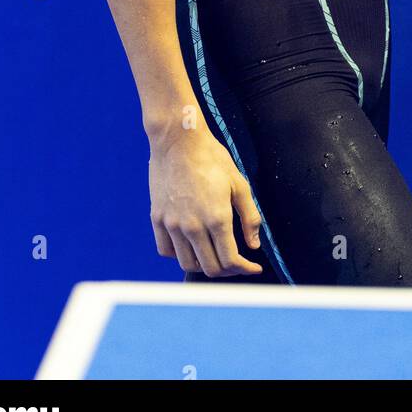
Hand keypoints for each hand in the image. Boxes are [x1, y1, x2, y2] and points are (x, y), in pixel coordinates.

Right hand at [148, 127, 264, 277]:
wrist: (178, 140)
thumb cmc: (211, 158)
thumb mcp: (239, 183)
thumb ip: (249, 217)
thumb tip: (254, 245)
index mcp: (217, 218)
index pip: (230, 261)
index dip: (244, 269)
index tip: (253, 267)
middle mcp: (193, 226)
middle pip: (210, 268)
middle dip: (228, 270)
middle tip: (237, 262)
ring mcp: (172, 224)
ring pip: (188, 263)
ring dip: (204, 265)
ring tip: (214, 255)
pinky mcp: (158, 218)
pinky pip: (167, 250)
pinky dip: (180, 254)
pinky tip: (191, 245)